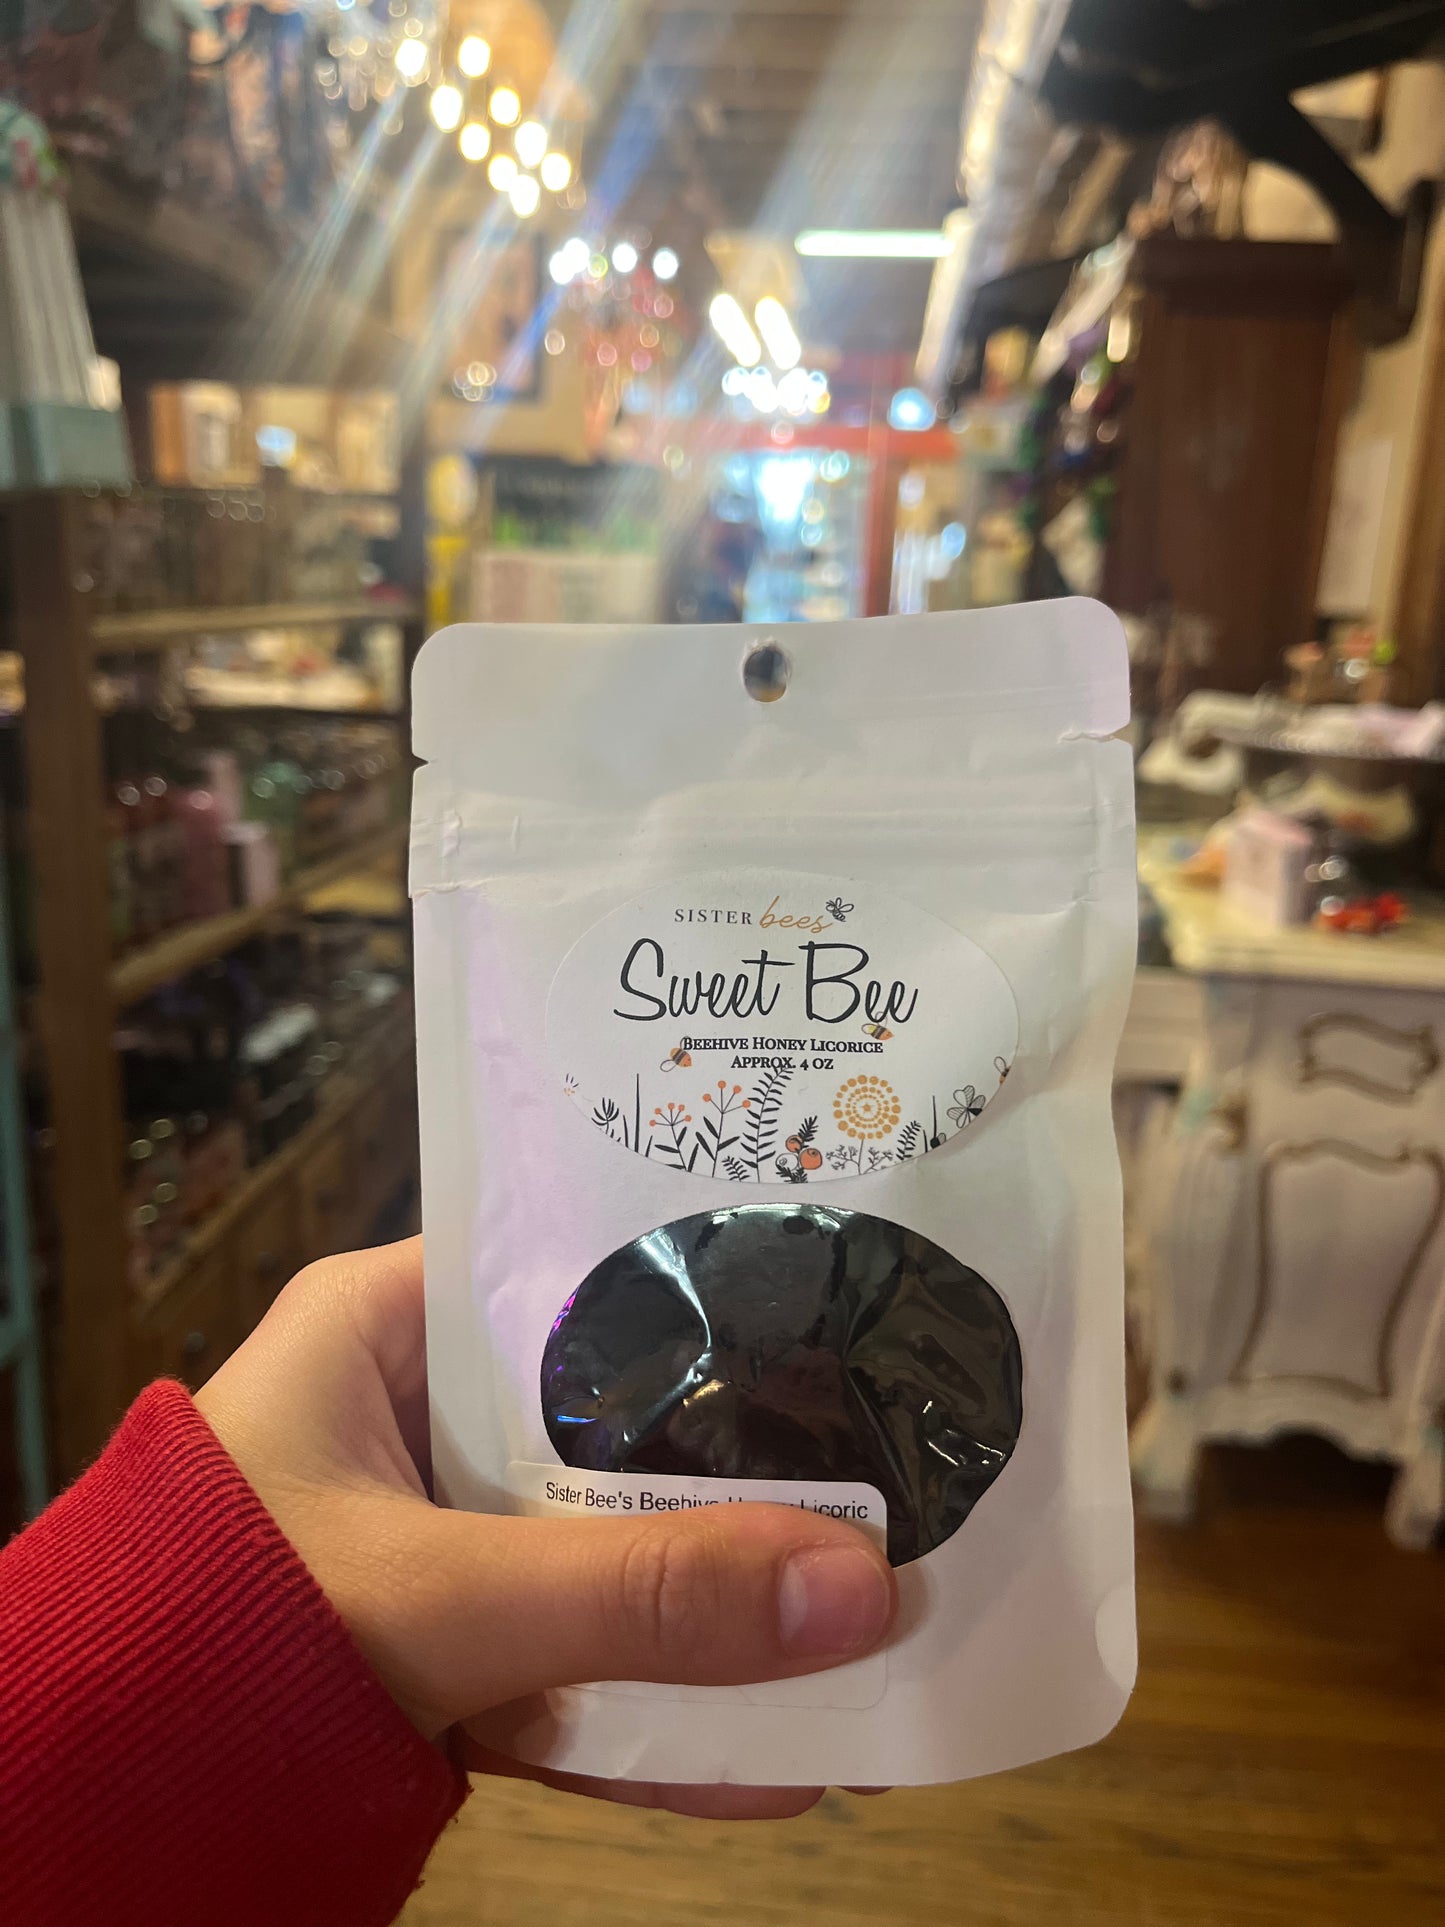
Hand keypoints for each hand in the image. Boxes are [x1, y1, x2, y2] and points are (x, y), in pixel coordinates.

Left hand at [196, 1238, 895, 1819]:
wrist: (91, 1813)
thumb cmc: (225, 1623)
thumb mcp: (442, 1594)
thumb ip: (638, 1591)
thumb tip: (862, 1586)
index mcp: (382, 1326)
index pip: (566, 1265)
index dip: (694, 1282)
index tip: (827, 1301)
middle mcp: (410, 1420)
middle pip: (606, 1420)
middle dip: (734, 1465)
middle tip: (883, 1460)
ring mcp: (431, 1544)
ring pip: (600, 1551)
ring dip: (711, 1603)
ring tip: (861, 1618)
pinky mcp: (438, 1657)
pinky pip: (568, 1667)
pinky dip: (654, 1715)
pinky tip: (776, 1759)